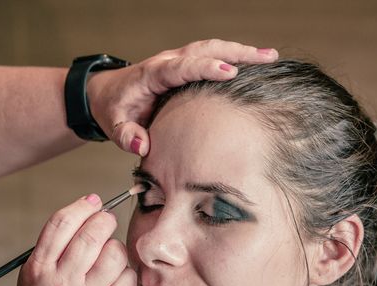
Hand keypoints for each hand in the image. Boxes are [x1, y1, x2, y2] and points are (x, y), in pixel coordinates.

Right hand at [13, 194, 136, 285]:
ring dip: (115, 247)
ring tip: (107, 256)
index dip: (82, 206)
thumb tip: (93, 203)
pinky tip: (113, 279)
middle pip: (92, 235)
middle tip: (106, 222)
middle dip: (104, 221)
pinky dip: (124, 272)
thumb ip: (58, 240)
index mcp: (40, 268)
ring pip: (115, 253)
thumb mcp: (35, 268)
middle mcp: (64, 283)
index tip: (93, 203)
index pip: (62, 224)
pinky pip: (129, 277)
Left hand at [86, 39, 277, 155]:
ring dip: (240, 51)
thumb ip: (126, 136)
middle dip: (235, 53)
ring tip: (270, 57)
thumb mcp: (114, 126)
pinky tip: (255, 63)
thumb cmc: (113, 110)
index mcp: (151, 75)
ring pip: (211, 49)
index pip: (181, 67)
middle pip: (204, 50)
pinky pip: (211, 56)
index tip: (229, 71)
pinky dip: (233, 57)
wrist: (106, 93)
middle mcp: (167, 61)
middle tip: (265, 57)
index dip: (204, 68)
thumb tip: (143, 146)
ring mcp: (177, 60)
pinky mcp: (184, 66)